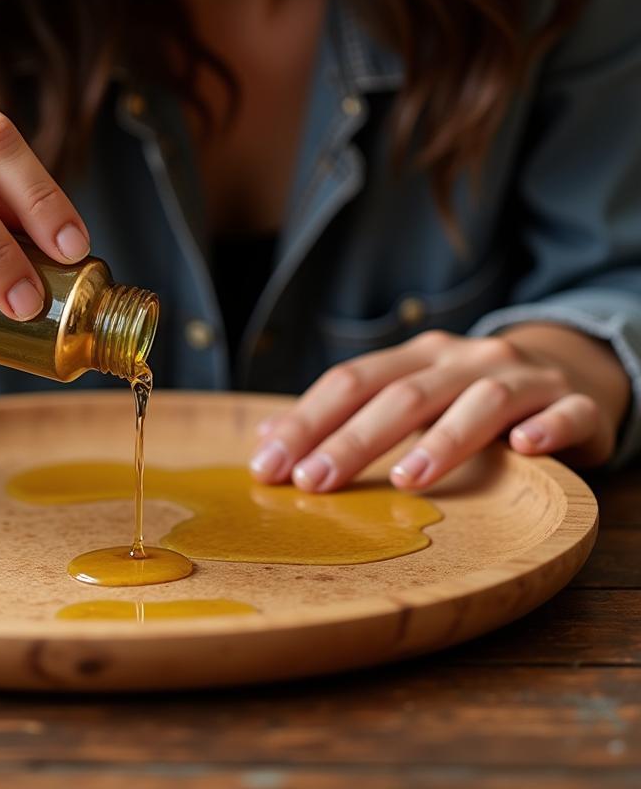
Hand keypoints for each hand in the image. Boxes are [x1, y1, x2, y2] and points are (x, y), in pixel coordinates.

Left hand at [249, 326, 629, 491]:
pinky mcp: (573, 402)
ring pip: (480, 401)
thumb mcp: (405, 394)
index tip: (268, 465)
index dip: (306, 421)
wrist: (566, 370)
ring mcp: (521, 378)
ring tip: (406, 479)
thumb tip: (264, 438)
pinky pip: (565, 412)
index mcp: (415, 357)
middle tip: (313, 481)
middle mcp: (462, 359)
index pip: (350, 382)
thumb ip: (343, 415)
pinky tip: (525, 449)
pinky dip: (548, 428)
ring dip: (443, 439)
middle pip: (402, 394)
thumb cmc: (466, 395)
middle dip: (353, 438)